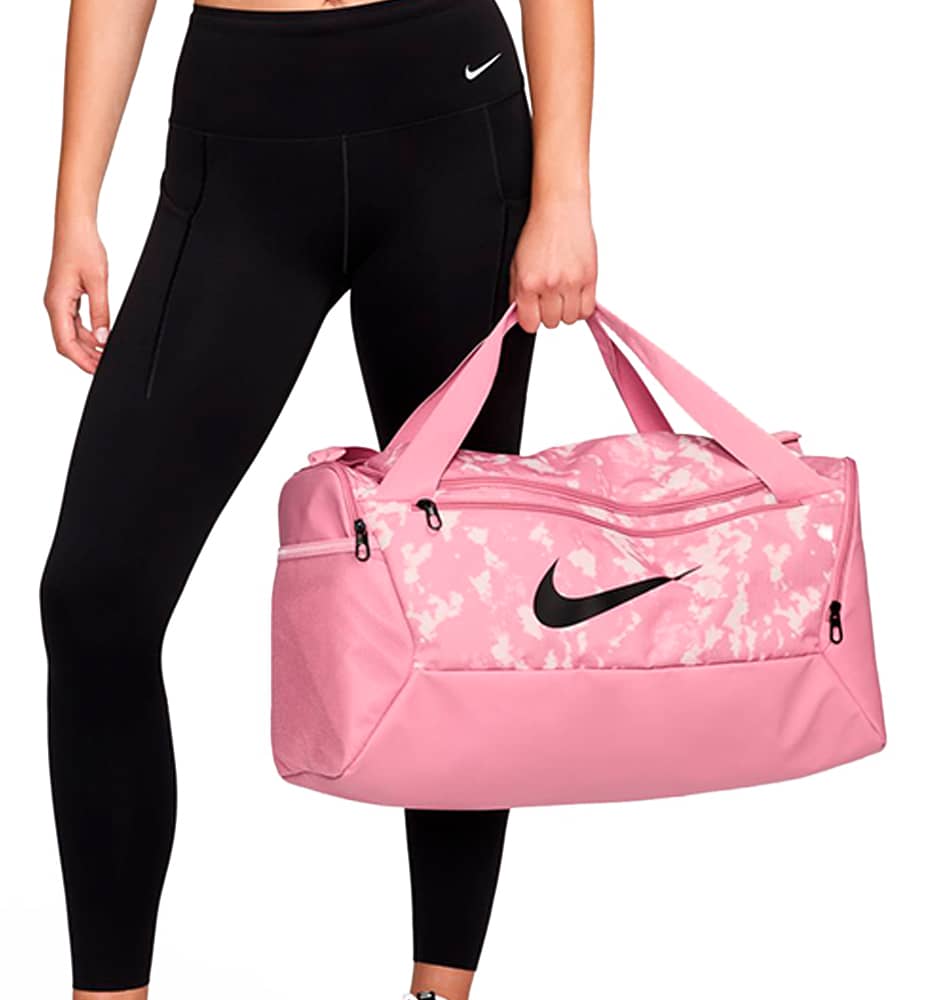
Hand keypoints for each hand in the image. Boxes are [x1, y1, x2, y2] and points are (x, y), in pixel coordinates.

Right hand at [44, 218, 109, 373]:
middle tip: (106, 365)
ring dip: (88, 346)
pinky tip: (101, 338)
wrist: (75, 227)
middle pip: (66, 342)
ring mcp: (59, 301)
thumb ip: (101, 313)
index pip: (65, 343)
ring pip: (70, 333)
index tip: (97, 370)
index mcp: (57, 303)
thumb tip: (104, 338)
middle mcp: (54, 304)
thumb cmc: (83, 248)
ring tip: (106, 354)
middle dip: (86, 357)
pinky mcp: (65, 296)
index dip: (82, 361)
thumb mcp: (98, 283)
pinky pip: (74, 322)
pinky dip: (87, 333)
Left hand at [510, 195, 597, 331]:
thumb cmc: (539, 232)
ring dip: (566, 311)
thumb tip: (521, 314)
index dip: (531, 319)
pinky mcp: (590, 278)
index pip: (530, 324)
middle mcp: (550, 284)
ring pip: (570, 319)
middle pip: (551, 323)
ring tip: (562, 294)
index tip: (533, 312)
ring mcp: (572, 282)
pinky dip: (581, 307)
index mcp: (528, 282)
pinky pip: (587, 310)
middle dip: (549, 313)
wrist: (560, 209)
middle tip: (548, 298)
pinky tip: (575, 295)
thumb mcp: (517, 264)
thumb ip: (517, 292)